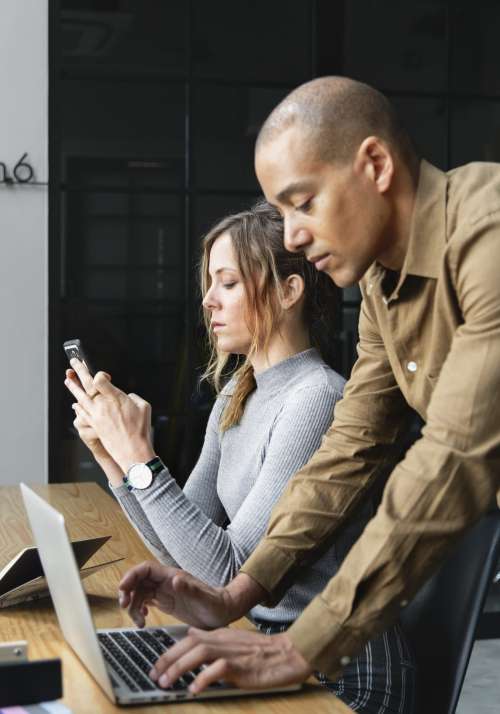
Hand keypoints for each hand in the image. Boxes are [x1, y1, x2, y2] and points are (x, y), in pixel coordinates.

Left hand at [64, 359, 154, 472]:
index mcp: (115, 398)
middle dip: (80, 371)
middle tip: (74, 361)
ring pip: (80, 398)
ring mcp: (96, 415)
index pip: (99, 379)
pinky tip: (75, 403)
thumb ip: (133, 397)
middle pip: (87, 385)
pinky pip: (82, 412)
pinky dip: (78, 406)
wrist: (132, 450)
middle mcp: (102, 405)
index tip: (105, 376)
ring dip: (73, 387)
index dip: (100, 374)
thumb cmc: (140, 429)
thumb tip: (126, 397)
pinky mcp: (94, 425)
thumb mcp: (143, 406)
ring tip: (67, 379)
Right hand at [118, 561, 233, 629]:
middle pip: (139, 580)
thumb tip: (176, 580)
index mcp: (173, 576)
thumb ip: (190, 589)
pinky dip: (139, 610)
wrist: (223, 612)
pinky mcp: (165, 602)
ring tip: (139, 621)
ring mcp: (165, 591)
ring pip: (140, 592)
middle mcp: (167, 582)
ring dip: (133, 605)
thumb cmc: (215, 604)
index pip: (146, 569)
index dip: (132, 575)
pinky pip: (145, 602)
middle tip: (125, 607)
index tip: (123, 589)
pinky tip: (143, 620)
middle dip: (128, 591)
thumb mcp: (204, 598)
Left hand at [149, 627, 312, 693]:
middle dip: (168, 659)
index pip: (188, 638)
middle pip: (189, 644)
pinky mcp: (240, 665)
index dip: (170, 651)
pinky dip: (203, 678)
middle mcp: (222, 639)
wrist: (287, 654)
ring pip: (198, 654)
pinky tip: (193, 688)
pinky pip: (217, 670)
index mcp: (220, 634)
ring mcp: (231, 651)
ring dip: (179, 668)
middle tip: (154, 675)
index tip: (156, 664)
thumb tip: (191, 635)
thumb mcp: (234, 639)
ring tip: (166, 683)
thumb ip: (213, 639)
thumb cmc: (261, 651)